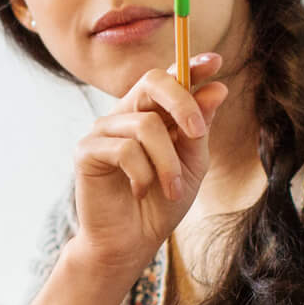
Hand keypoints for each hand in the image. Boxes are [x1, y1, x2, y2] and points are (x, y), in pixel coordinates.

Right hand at [69, 52, 227, 280]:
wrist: (131, 242)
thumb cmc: (161, 204)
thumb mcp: (192, 164)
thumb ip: (199, 128)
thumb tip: (217, 88)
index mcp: (152, 114)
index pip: (169, 79)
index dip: (190, 66)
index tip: (215, 62)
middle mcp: (126, 114)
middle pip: (152, 81)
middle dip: (182, 102)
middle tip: (197, 133)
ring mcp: (103, 130)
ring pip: (145, 125)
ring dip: (167, 162)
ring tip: (171, 189)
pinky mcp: (86, 150)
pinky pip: (125, 150)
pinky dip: (142, 174)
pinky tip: (139, 191)